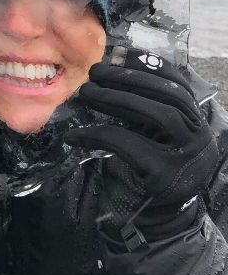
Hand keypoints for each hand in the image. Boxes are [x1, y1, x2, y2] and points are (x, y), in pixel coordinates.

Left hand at [65, 48, 218, 249]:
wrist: (157, 220)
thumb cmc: (147, 170)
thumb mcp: (150, 135)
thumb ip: (141, 108)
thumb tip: (108, 70)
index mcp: (197, 123)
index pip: (178, 85)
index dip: (149, 66)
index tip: (120, 53)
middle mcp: (200, 137)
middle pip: (168, 95)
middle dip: (128, 78)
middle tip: (94, 71)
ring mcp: (186, 156)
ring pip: (156, 113)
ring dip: (116, 99)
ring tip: (86, 93)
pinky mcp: (164, 174)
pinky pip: (127, 143)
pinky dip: (97, 134)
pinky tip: (73, 136)